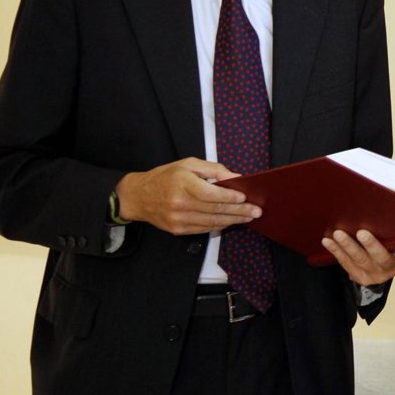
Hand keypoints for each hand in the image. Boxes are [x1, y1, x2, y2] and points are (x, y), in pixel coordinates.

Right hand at [115, 158, 258, 234]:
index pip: (211, 194)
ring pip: (212, 222)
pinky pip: (203, 229)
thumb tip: (235, 176)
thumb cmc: (165, 177)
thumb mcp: (188, 164)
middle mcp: (180, 204)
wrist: (138, 196)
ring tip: (248, 217)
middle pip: (215, 209)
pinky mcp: (178, 230)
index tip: (245, 197)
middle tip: (256, 211)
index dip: (230, 196)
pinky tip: (231, 221)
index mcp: (183, 184)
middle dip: (239, 211)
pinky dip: (219, 226)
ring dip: (233, 220)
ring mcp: (178, 219)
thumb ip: (213, 170)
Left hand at [322, 229, 394, 285]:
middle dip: (371, 245)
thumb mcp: (394, 240)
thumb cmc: (387, 247)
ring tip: (338, 234)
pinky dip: (336, 250)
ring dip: (348, 245)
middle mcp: (388, 268)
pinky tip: (328, 241)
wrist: (377, 271)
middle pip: (381, 258)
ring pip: (359, 259)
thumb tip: (386, 199)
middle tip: (362, 233)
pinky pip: (345, 262)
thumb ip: (393, 228)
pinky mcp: (357, 276)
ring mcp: (372, 274)